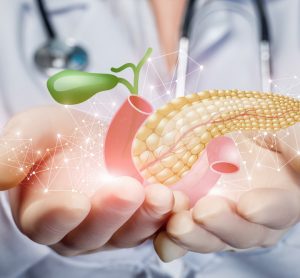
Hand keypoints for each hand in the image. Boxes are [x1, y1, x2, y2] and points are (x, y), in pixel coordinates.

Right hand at [0, 106, 174, 255]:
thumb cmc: (59, 136)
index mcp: (47, 213)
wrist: (92, 137)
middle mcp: (81, 227)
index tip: (74, 202)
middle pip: (93, 233)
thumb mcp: (35, 132)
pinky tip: (180, 198)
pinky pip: (156, 222)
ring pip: (129, 232)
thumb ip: (16, 151)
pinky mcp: (141, 215)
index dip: (58, 217)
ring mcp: (115, 225)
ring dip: (146, 217)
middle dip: (111, 214)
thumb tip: (1, 176)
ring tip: (161, 195)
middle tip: (128, 190)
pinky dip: (168, 214)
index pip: (47, 224)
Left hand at [154, 126, 299, 260]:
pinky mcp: (188, 216)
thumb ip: (294, 145)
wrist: (230, 137)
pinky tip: (156, 225)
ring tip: (176, 223)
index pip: (279, 210)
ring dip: (189, 234)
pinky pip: (176, 232)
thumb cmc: (258, 135)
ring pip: (205, 237)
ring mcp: (216, 221)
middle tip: (204, 213)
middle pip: (239, 234)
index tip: (250, 205)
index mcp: (278, 199)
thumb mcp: (283, 134)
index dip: (266, 210)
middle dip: (221, 226)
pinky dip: (165, 233)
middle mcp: (249, 219)